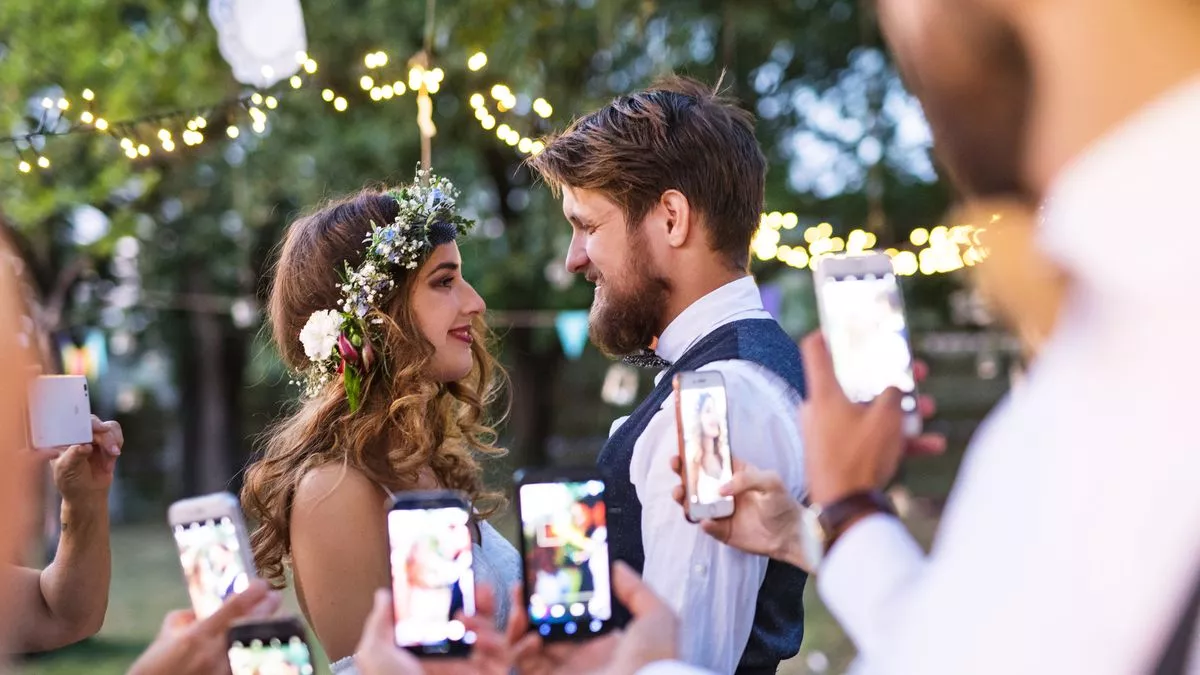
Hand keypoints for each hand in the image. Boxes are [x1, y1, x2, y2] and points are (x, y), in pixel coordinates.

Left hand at [53, 416, 123, 503]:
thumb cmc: (71, 483)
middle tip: (113, 451)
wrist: (87, 494)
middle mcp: (77, 435)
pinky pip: (116, 434)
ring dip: (113, 441)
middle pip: (94, 424)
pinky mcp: (106, 441)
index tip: (99, 429)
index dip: (86, 424)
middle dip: (105, 437)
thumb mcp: (67, 471)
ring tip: (113, 456)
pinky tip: (112, 459)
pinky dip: (117, 445)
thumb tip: (85, 446)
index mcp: (62, 439)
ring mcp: (92, 437)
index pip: (73, 424)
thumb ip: (74, 456)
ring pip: (108, 427)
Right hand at [127, 580, 281, 674]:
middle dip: (269, 607)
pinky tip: (266, 645)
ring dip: (270, 630)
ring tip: (278, 620)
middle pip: (255, 623)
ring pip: (258, 644)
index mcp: (199, 635)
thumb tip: (198, 610)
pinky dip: (260, 653)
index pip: (236, 605)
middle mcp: (215, 652)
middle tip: (275, 598)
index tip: (262, 585)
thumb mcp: (165, 638)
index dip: (254, 591)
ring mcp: (224, 670)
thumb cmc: (154, 668)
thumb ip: (183, 619)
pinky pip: (251, 664)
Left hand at [356, 583, 510, 674]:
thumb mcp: (376, 654)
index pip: (447, 618)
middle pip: (477, 622)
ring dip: (486, 619)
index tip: (459, 578)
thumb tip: (383, 595)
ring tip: (469, 615)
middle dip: (481, 602)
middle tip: (478, 587)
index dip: (456, 597)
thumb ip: (380, 623)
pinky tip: (481, 637)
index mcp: (427, 652)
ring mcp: (473, 669)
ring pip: (494, 635)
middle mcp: (453, 660)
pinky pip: (503, 656)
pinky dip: (496, 642)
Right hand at [510, 562, 677, 674]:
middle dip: (529, 608)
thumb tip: (616, 568)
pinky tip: (529, 636)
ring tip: (519, 609)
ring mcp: (564, 672)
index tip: (544, 579)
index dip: (554, 598)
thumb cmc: (654, 662)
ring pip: (528, 644)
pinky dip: (520, 649)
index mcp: (604, 642)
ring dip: (518, 625)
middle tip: (522, 589)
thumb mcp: (656, 618)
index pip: (571, 616)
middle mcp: (581, 658)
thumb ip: (636, 590)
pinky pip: (524, 664)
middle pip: (544, 628)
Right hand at [670, 456, 803, 566]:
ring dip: (684, 498)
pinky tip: (706, 521)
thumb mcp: (770, 482)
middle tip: (676, 466)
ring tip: (680, 494)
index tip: (683, 448)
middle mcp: (723, 491)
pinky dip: (703, 523)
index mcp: (734, 474)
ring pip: (694, 503)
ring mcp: (720, 511)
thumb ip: (746, 479)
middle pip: (696, 480)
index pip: (711, 460)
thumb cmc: (782, 503)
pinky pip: (706, 526)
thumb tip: (720, 488)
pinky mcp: (721, 530)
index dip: (696, 454)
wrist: (790, 535)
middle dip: (682, 472)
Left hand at [799, 332, 943, 505]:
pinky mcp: (840, 454)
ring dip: (900, 411)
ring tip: (930, 409)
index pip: (815, 350)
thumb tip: (895, 388)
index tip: (845, 325)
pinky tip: (932, 445)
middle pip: (855, 382)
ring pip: (867, 412)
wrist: (845, 508)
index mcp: (824, 392)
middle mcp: (821, 409)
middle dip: (890, 378)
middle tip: (916, 372)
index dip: (829, 333)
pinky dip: (897, 440)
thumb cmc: (858, 457)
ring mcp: (829, 433)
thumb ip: (893, 394)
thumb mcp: (885, 417)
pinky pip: (869, 439)